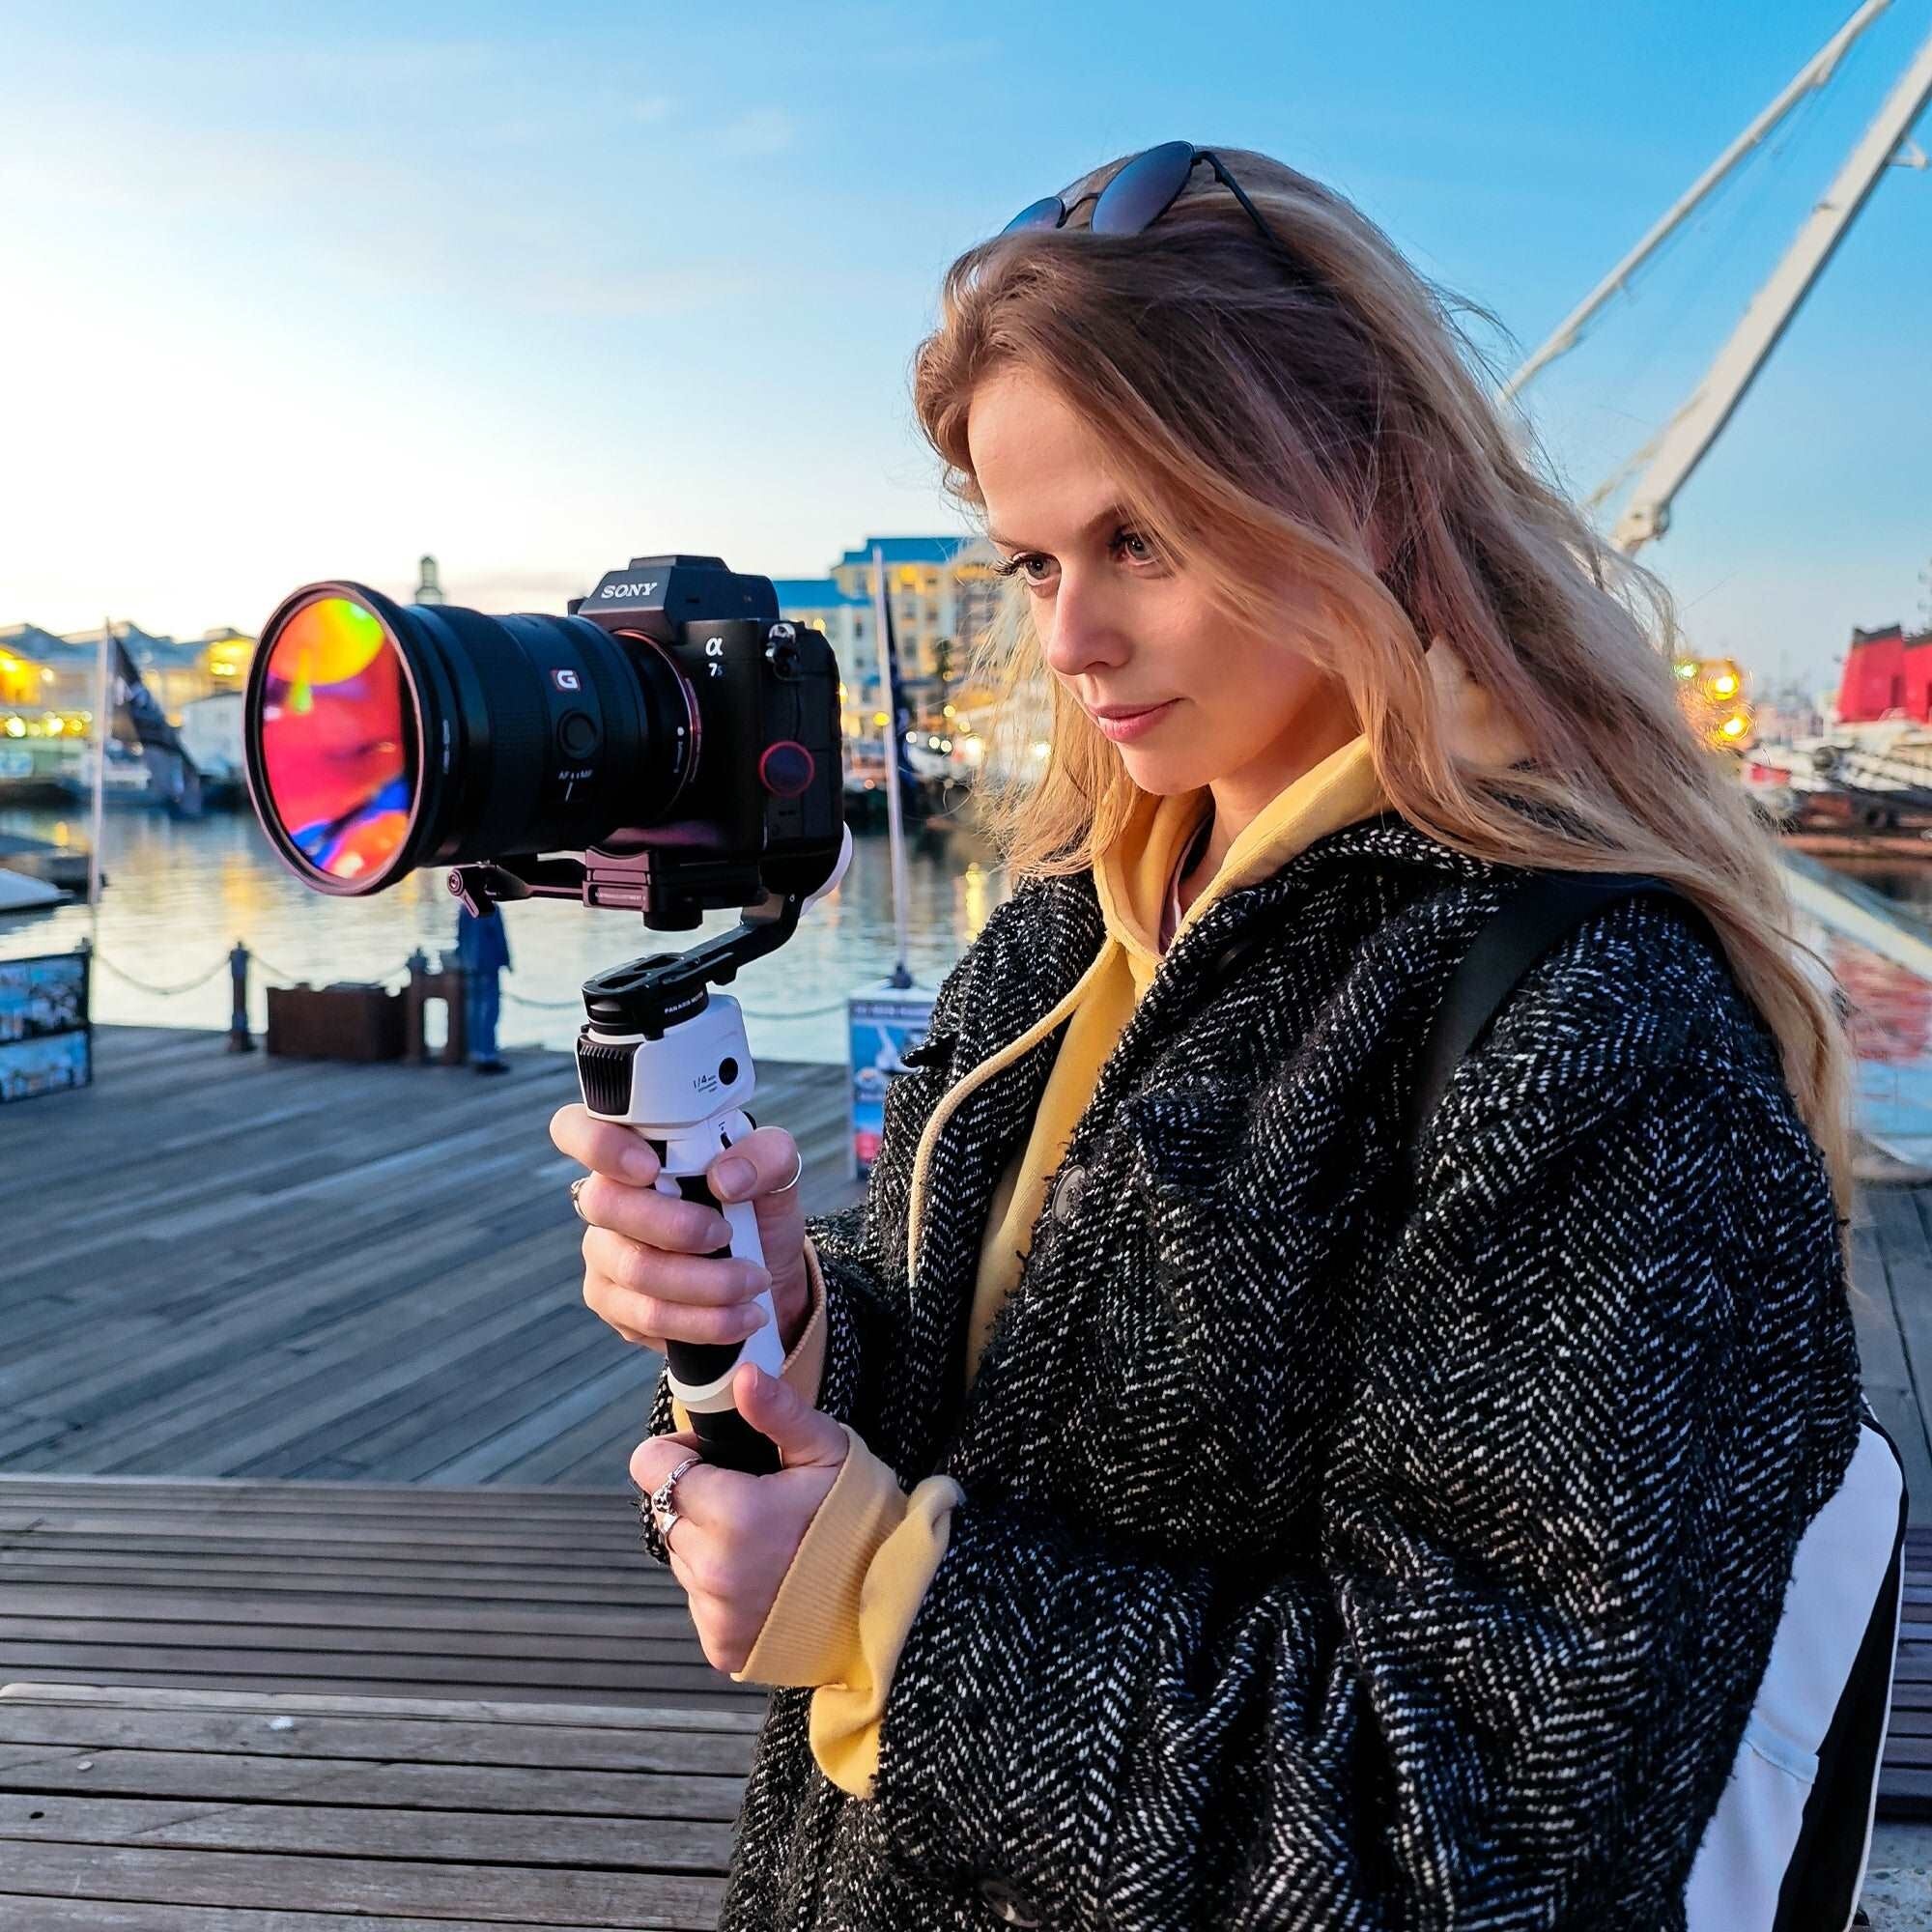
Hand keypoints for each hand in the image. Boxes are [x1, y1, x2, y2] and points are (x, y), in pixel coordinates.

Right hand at [551, 1106, 810, 1355]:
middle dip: (675, 1225)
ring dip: (705, 1282)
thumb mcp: (777, 1172)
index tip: (649, 1167)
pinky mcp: (615, 1304)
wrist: (766, 1272)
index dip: (599, 1144)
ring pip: (634, 1268)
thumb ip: (765, 1156)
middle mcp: (609, 1197)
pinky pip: (647, 1317)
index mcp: (636, 1148)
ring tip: (754, 1282)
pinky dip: (704, 1320)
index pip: (577, 1129)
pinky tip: (741, 1316)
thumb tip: (726, 1177)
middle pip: (605, 1204)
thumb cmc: (757, 1207)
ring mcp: (605, 1252)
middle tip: (727, 1235)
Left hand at [632, 1362, 850, 1674]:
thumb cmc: (858, 1515)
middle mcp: (714, 1568)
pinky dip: (719, 1587)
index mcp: (735, 1513)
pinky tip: (763, 1577)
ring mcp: (715, 1613)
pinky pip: (697, 1600)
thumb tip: (741, 1375)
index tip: (716, 1458)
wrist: (888, 1598)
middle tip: (751, 1499)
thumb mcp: (827, 1449)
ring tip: (763, 1541)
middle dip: (697, 1498)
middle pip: (666, 1510)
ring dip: (707, 1542)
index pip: (651, 1465)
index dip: (679, 1452)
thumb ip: (778, 1411)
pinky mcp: (720, 1646)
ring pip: (680, 1555)